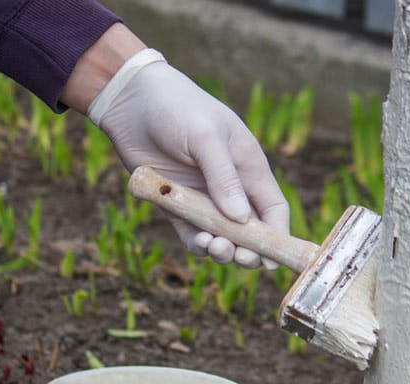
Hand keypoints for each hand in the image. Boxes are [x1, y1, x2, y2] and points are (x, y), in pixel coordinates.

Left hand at [61, 26, 288, 268]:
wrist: (131, 99)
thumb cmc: (177, 108)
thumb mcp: (205, 137)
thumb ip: (224, 178)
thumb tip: (241, 220)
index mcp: (249, 167)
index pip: (273, 209)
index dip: (278, 236)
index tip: (273, 258)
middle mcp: (231, 187)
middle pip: (250, 231)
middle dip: (249, 249)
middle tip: (238, 256)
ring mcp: (203, 198)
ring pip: (222, 237)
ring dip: (222, 249)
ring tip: (213, 246)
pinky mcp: (177, 205)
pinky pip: (191, 233)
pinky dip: (196, 243)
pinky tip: (197, 242)